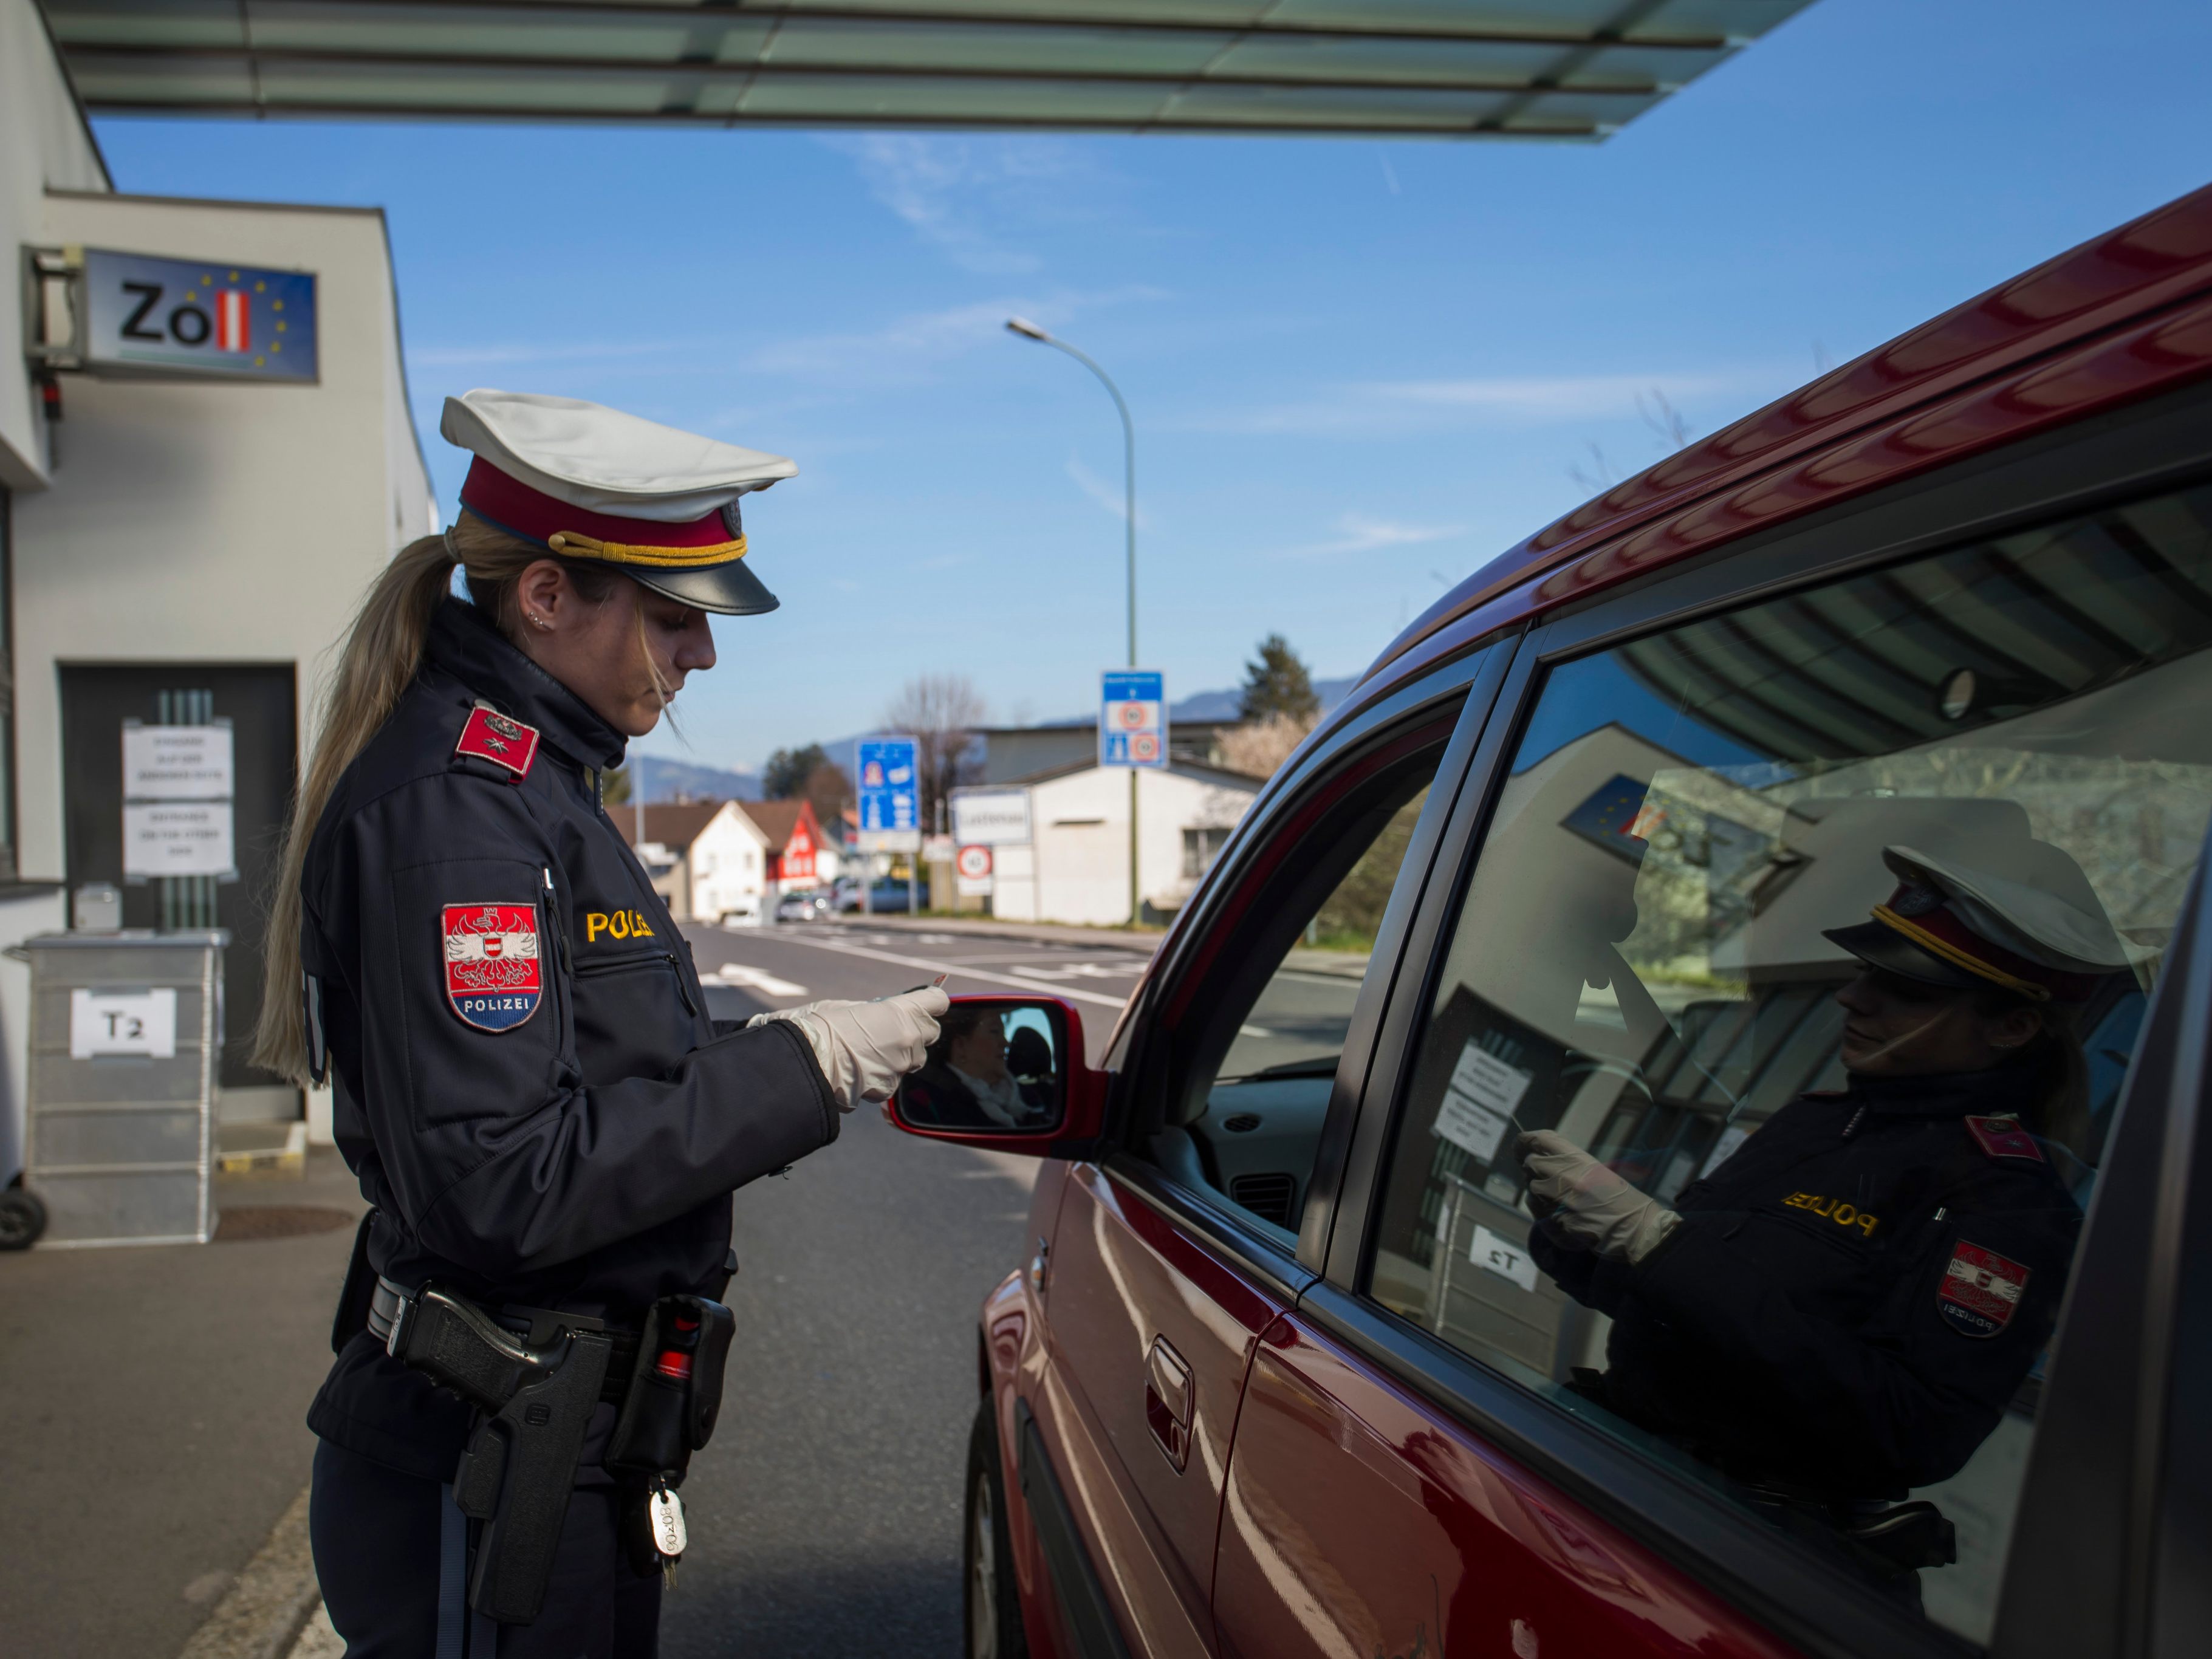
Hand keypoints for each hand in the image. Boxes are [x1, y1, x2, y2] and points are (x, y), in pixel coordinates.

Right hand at [751, 986, 948, 1111]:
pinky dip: (882, 1076)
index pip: (937, 1001)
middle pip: (930, 1032)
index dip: (930, 1001)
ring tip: (871, 1052)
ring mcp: (901, 1065)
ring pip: (914, 1059)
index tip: (922, 1002)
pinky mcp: (889, 1088)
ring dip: (901, 1055)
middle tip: (893, 1029)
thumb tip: (877, 1014)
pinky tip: (860, 1071)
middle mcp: (908, 1038)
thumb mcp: (845, 1007)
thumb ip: (872, 1011)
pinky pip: (894, 1079)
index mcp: (900, 1011)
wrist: (806, 1063)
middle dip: (916, 1030)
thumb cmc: (819, 1027)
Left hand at [1516, 1130, 1679, 1264]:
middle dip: (1534, 1169)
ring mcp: (1562, 1199)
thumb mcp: (1599, 1172)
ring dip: (1541, 1193)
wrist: (1638, 1229)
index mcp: (1580, 1159)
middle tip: (1544, 1176)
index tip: (1519, 1144)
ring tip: (1560, 1200)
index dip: (1525, 1140)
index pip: (1542, 1139)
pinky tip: (1561, 1217)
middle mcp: (1567, 1175)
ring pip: (1533, 1189)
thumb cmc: (1624, 1200)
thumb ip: (1571, 1164)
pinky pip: (1540, 1213)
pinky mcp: (1559, 1221)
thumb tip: (1542, 1160)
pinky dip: (1545, 1214)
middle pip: (1531, 1163)